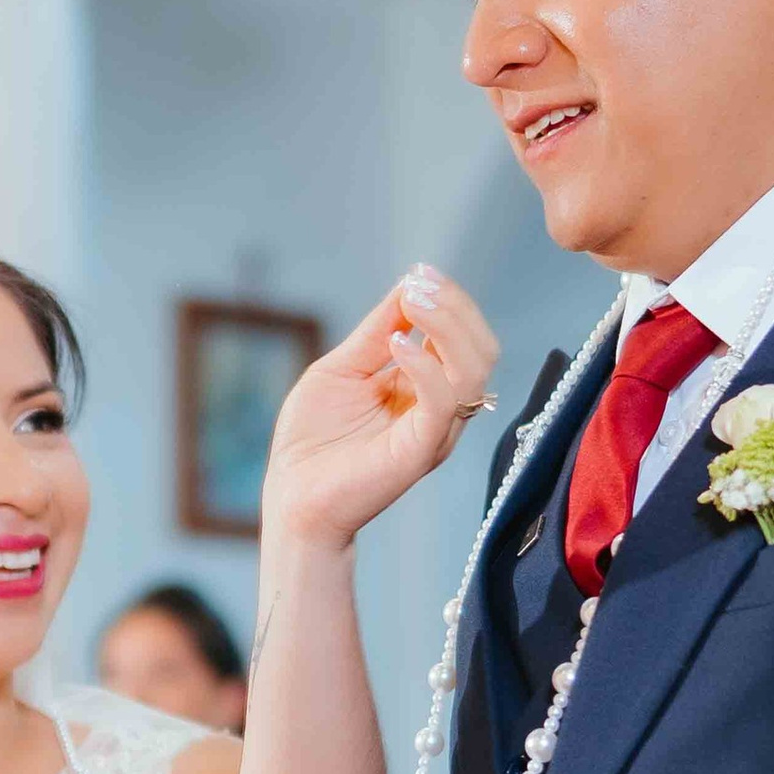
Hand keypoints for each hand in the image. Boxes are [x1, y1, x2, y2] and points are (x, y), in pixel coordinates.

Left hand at [260, 272, 498, 552]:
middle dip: (455, 307)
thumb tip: (409, 285)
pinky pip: (443, 400)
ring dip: (446, 324)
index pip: (461, 336)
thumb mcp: (342, 368)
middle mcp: (438, 408)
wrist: (293, 499)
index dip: (447, 300)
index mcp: (424, 388)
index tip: (418, 274)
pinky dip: (426, 364)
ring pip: (473, 369)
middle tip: (418, 285)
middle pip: (479, 348)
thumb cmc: (312, 440)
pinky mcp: (420, 450)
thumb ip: (376, 331)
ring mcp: (433, 430)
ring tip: (412, 302)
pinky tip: (396, 343)